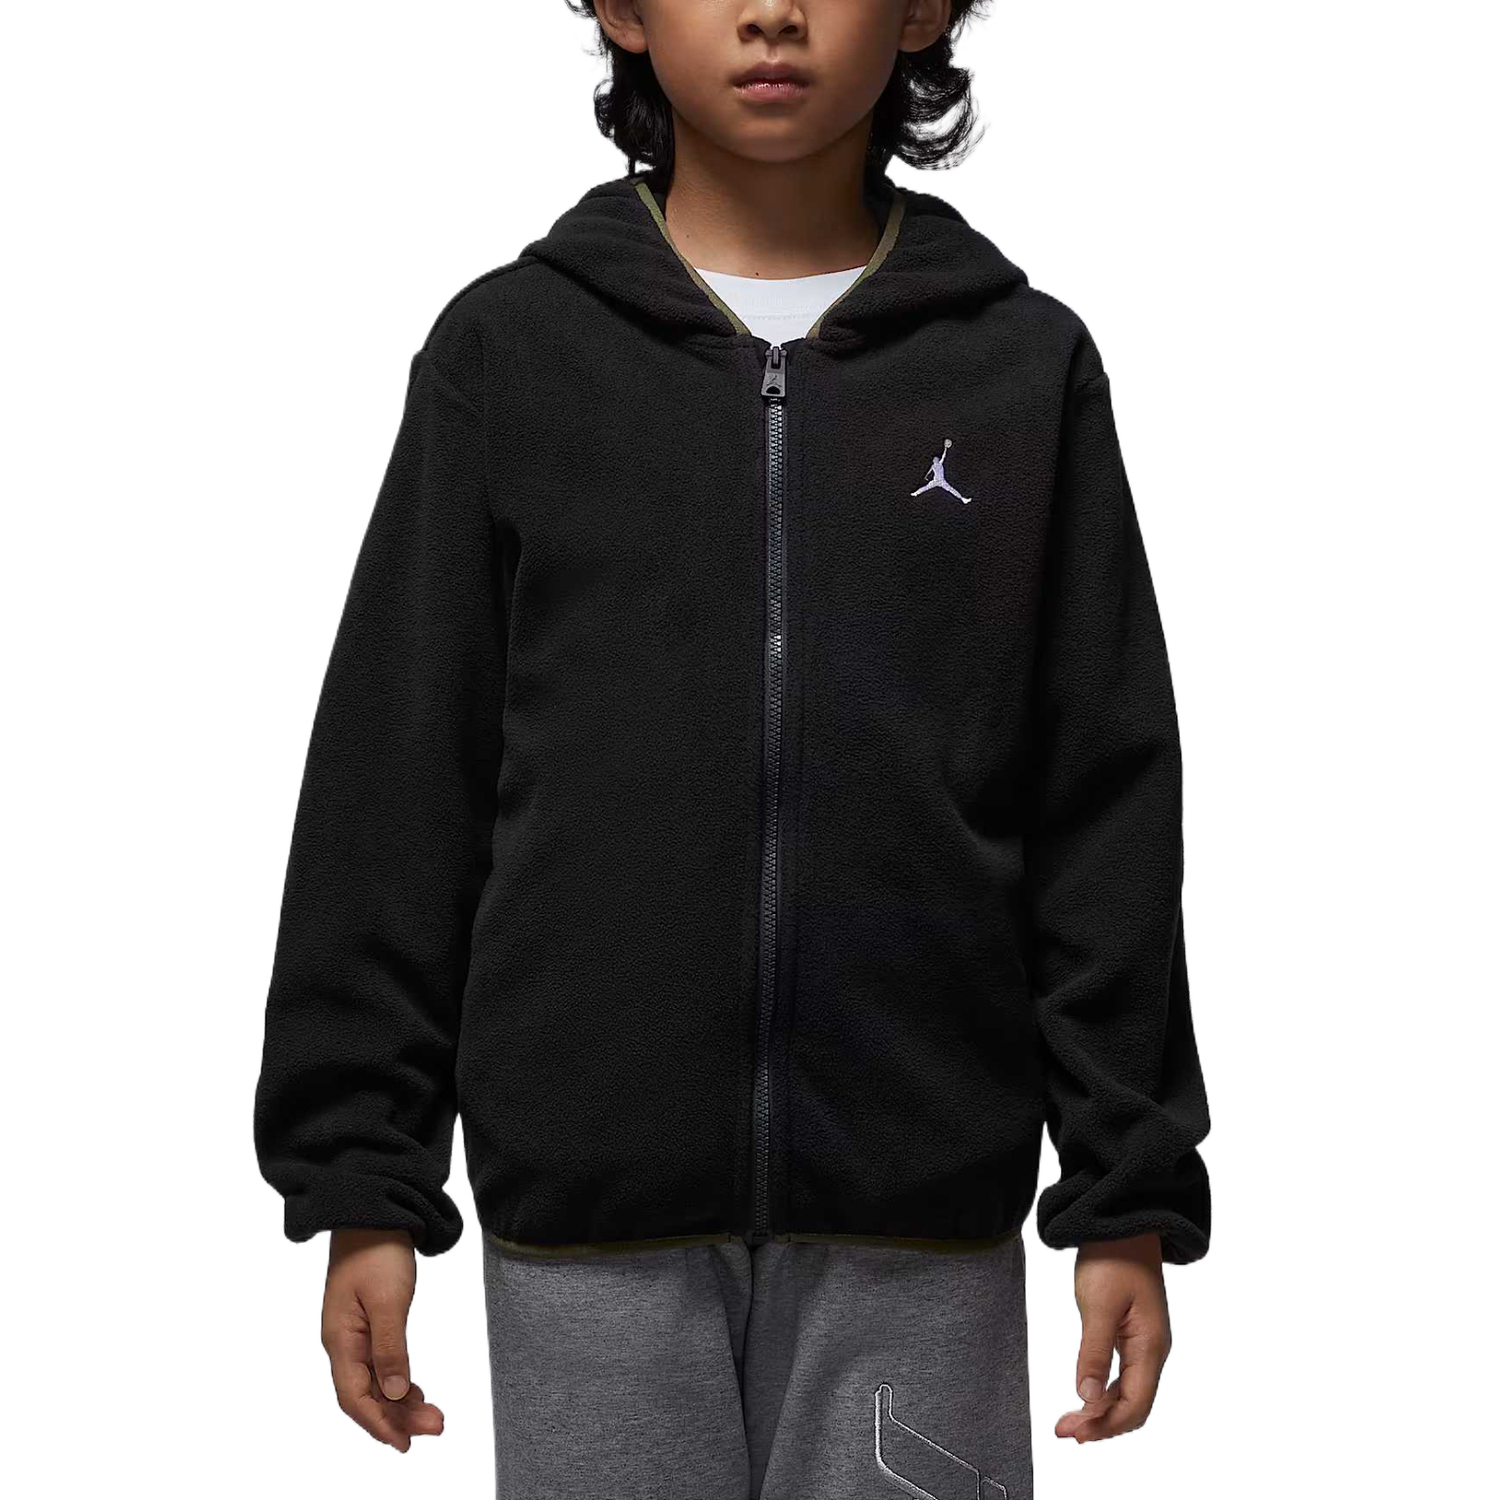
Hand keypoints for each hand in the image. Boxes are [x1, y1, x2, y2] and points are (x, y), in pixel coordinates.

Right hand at [321, 1228, 444, 1451]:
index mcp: (340, 1339)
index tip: (405, 1444)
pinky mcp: (367, 1324)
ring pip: (375, 1382)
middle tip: (436, 1427)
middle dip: (397, 1417)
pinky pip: (379, 1365)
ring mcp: (353, 1334)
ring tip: (433, 1416)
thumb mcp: (389, 1300)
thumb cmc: (378, 1250)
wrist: (373, 1211)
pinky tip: (415, 1392)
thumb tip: (396, 1393)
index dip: (378, 1424)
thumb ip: (391, 1348)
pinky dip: (398, 1381)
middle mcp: (342, 1342)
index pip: (354, 1397)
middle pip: (366, 1395)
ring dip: (401, 1402)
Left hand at [1055, 1232, 1170, 1442]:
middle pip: (1134, 1405)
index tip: (1075, 1434)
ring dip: (1102, 1410)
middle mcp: (1154, 1350)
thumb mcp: (1097, 1304)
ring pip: (1129, 1391)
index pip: (1135, 1405)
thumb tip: (1088, 1398)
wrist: (1123, 1222)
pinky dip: (1106, 1390)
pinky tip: (1087, 1396)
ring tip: (1070, 1421)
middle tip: (1065, 1431)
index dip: (1106, 1426)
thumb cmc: (1112, 1257)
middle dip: (1102, 1424)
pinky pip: (1125, 1374)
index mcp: (1151, 1346)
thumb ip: (1093, 1352)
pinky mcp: (1134, 1333)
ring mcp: (1146, 1342)